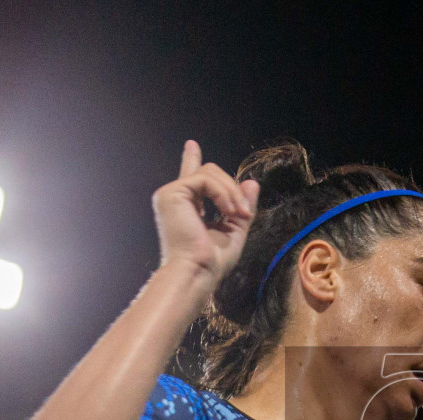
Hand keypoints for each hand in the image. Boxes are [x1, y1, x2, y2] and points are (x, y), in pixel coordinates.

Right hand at [153, 139, 260, 278]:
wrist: (196, 272)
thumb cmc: (211, 261)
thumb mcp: (234, 230)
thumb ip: (242, 206)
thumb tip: (252, 182)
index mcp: (185, 208)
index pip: (190, 178)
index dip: (191, 160)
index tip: (191, 145)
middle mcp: (175, 199)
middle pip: (210, 173)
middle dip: (232, 189)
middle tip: (244, 213)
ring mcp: (170, 195)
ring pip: (210, 172)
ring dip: (231, 192)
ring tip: (238, 215)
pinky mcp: (171, 193)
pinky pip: (206, 179)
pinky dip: (223, 193)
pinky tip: (229, 211)